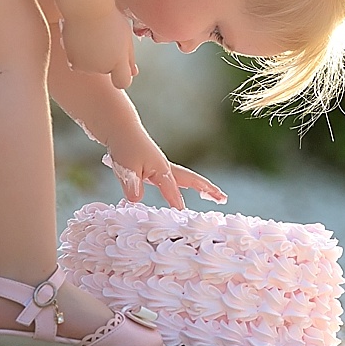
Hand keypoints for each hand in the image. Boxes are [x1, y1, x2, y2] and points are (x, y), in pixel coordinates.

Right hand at [61, 11, 137, 87]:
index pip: (123, 82)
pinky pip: (77, 62)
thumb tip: (133, 73)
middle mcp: (103, 67)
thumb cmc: (108, 17)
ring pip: (91, 66)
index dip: (122, 75)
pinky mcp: (73, 62)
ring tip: (92, 36)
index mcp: (119, 61)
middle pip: (106, 70)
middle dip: (106, 59)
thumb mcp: (125, 36)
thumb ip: (129, 57)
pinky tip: (81, 38)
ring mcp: (87, 66)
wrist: (85, 7)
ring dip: (91, 57)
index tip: (120, 65)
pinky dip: (78, 54)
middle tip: (103, 38)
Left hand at [102, 127, 227, 209]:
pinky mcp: (156, 167)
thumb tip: (136, 202)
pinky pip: (176, 179)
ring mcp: (163, 166)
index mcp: (162, 169)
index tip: (184, 216)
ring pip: (186, 179)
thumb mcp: (126, 168)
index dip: (177, 203)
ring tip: (213, 195)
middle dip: (208, 189)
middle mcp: (166, 168)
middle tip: (223, 198)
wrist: (121, 129)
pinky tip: (184, 189)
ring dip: (200, 187)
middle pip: (192, 180)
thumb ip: (133, 187)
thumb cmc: (125, 146)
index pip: (172, 190)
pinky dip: (186, 185)